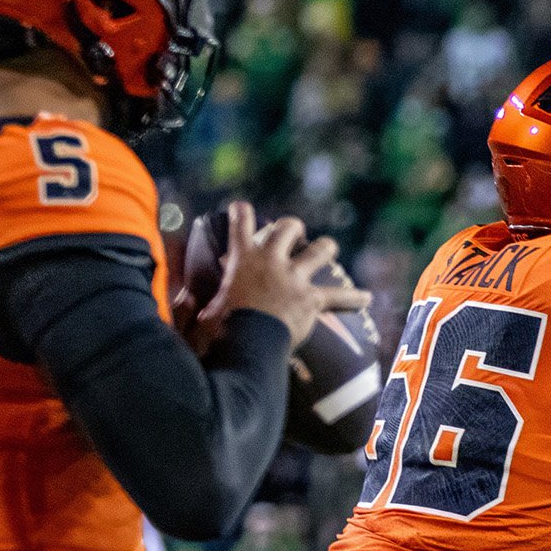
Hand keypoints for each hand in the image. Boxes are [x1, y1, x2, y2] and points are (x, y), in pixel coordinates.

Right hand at [198, 201, 369, 348]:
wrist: (245, 343)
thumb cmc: (218, 330)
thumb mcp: (197, 314)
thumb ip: (189, 303)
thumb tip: (183, 296)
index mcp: (242, 258)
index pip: (240, 225)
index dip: (241, 213)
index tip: (242, 206)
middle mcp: (271, 260)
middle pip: (288, 227)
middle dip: (292, 227)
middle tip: (294, 232)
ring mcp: (294, 277)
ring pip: (321, 250)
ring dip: (325, 248)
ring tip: (328, 248)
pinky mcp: (311, 299)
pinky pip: (339, 296)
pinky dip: (354, 298)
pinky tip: (368, 298)